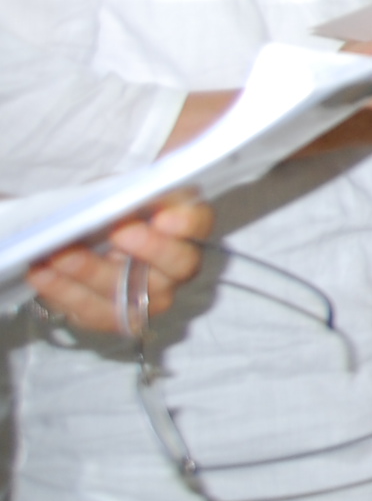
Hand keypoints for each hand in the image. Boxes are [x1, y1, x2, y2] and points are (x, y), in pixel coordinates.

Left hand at [29, 190, 212, 336]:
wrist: (83, 233)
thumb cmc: (109, 202)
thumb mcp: (120, 185)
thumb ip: (129, 188)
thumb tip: (124, 190)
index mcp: (184, 222)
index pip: (200, 223)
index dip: (187, 223)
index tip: (164, 216)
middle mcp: (177, 263)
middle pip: (180, 264)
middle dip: (151, 250)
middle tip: (117, 232)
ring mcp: (151, 295)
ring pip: (134, 293)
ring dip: (94, 274)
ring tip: (57, 255)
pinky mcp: (116, 315)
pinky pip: (97, 312)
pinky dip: (66, 293)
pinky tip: (42, 273)